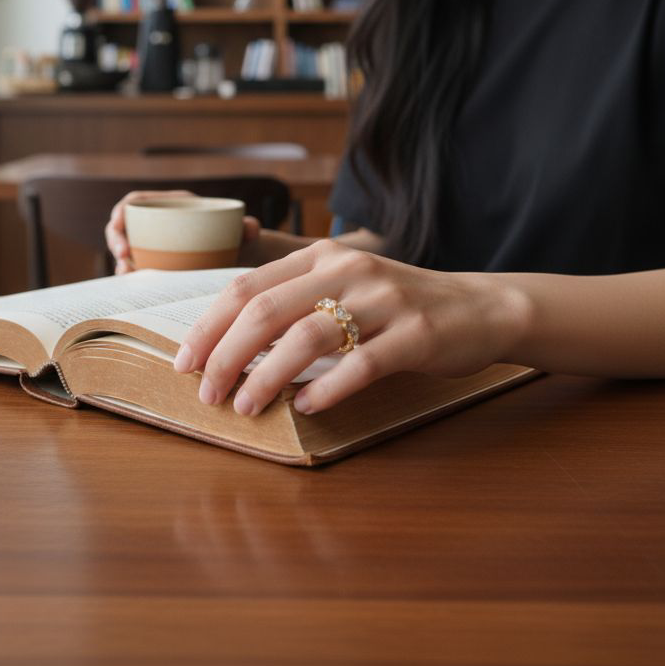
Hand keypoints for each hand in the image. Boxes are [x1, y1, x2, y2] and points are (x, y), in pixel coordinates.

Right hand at [105, 190, 260, 274]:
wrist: (239, 260)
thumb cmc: (237, 239)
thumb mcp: (242, 232)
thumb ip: (248, 227)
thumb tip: (249, 228)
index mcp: (172, 206)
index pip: (136, 202)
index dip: (121, 211)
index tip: (118, 223)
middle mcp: (158, 225)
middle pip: (124, 228)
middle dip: (116, 241)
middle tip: (124, 258)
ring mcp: (154, 248)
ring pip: (127, 253)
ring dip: (121, 264)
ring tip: (127, 275)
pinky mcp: (156, 268)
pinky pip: (137, 272)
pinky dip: (133, 280)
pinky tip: (135, 290)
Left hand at [173, 239, 531, 414]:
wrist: (480, 308)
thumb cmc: (399, 306)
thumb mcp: (344, 287)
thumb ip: (296, 302)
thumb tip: (228, 346)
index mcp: (321, 257)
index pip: (247, 287)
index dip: (209, 326)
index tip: (184, 362)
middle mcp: (347, 270)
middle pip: (267, 311)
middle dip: (227, 355)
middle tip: (207, 393)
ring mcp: (384, 300)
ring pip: (307, 336)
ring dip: (267, 376)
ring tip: (247, 407)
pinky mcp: (416, 333)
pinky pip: (362, 364)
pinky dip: (328, 388)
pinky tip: (307, 408)